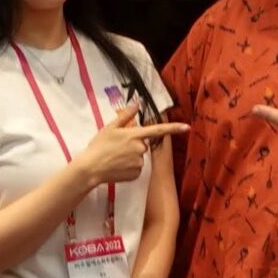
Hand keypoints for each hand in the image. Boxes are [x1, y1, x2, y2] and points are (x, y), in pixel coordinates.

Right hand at [73, 103, 188, 186]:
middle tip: (117, 147)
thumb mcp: (110, 127)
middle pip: (143, 144)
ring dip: (130, 157)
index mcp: (135, 135)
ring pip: (139, 157)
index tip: (187, 127)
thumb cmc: (98, 146)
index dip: (174, 128)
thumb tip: (138, 103)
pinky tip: (117, 167)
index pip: (158, 130)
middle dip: (134, 145)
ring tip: (115, 158)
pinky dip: (128, 168)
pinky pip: (136, 168)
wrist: (90, 168)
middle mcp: (140, 149)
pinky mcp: (136, 174)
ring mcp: (139, 163)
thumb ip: (126, 115)